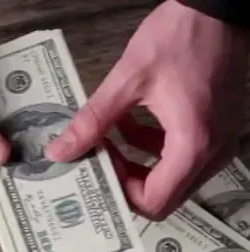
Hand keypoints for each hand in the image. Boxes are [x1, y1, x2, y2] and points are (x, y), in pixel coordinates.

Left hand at [46, 0, 248, 219]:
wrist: (220, 5)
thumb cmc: (181, 35)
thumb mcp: (129, 78)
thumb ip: (93, 121)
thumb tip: (59, 151)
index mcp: (193, 145)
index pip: (155, 202)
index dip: (123, 193)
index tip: (102, 166)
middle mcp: (212, 154)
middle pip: (164, 198)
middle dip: (128, 182)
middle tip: (101, 159)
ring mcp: (219, 145)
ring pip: (172, 180)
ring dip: (139, 166)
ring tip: (110, 138)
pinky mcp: (217, 133)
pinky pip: (183, 159)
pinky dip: (155, 149)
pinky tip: (130, 123)